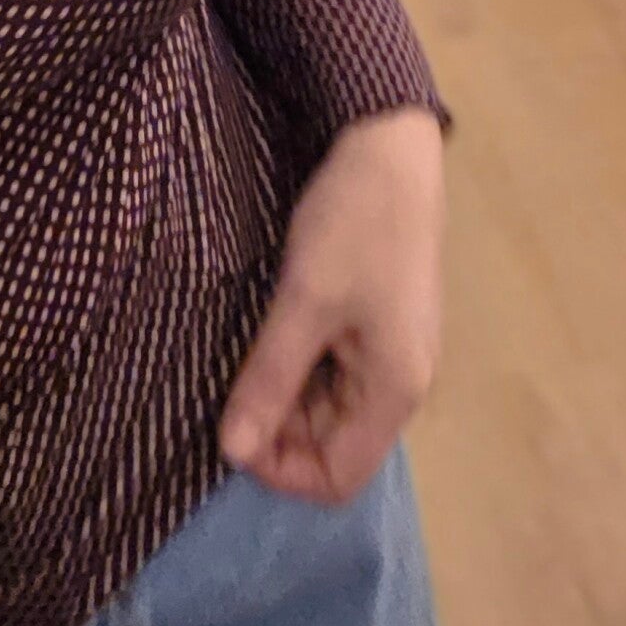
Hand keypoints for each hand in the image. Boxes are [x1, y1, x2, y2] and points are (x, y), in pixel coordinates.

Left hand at [218, 104, 445, 506]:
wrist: (389, 148)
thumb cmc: (353, 225)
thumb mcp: (303, 302)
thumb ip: (270, 379)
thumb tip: (232, 452)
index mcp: (395, 390)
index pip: (339, 477)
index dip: (282, 470)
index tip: (231, 432)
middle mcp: (400, 382)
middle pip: (332, 444)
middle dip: (276, 429)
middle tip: (225, 388)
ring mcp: (388, 351)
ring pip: (328, 406)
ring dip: (282, 395)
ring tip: (238, 358)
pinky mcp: (374, 322)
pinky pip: (332, 370)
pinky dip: (295, 365)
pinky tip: (263, 335)